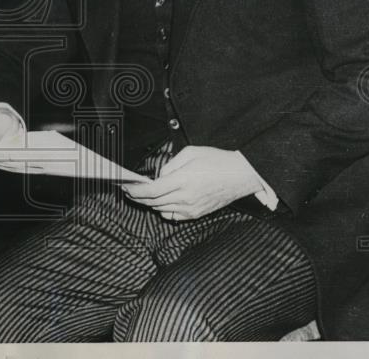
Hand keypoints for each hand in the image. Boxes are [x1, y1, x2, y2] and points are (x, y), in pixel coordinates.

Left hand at [122, 146, 262, 220]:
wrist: (242, 175)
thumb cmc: (218, 161)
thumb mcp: (191, 153)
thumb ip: (171, 165)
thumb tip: (159, 175)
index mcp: (183, 181)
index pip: (151, 191)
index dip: (135, 191)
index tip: (126, 187)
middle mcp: (186, 198)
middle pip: (153, 202)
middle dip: (137, 197)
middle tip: (128, 190)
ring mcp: (192, 208)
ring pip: (161, 210)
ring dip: (148, 203)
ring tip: (141, 195)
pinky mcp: (197, 214)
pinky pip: (173, 216)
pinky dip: (163, 210)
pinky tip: (160, 202)